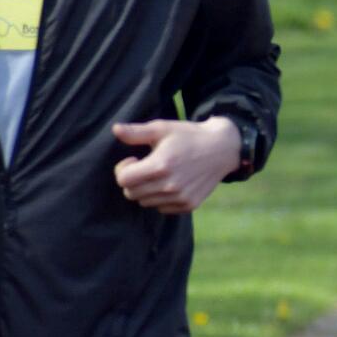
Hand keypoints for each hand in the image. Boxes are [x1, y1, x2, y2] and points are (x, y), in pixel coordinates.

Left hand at [113, 117, 241, 213]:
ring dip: (146, 190)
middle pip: (131, 193)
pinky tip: (170, 182)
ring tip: (159, 174)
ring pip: (145, 202)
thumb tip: (115, 129)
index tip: (134, 160)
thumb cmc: (188, 136)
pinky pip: (161, 208)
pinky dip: (160, 198)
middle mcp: (169, 185)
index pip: (124, 180)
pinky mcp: (188, 205)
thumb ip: (136, 132)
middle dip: (133, 180)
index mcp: (160, 165)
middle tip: (144, 167)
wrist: (221, 149)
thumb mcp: (162, 128)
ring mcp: (180, 198)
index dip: (123, 169)